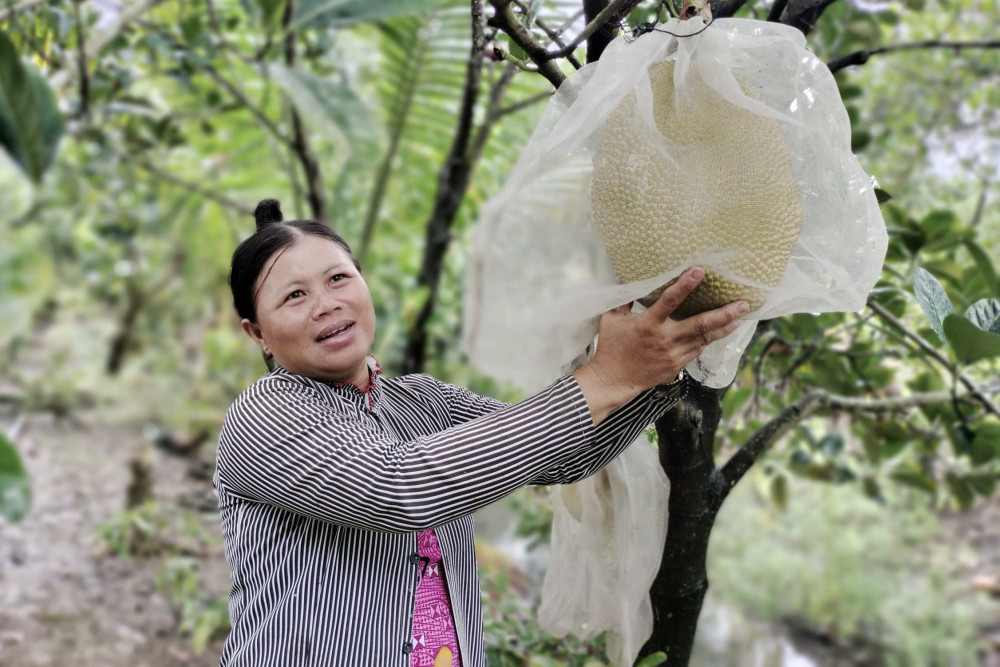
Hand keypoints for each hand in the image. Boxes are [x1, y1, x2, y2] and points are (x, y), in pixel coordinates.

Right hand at [572, 267, 746, 423]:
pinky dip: (709, 339)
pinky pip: (697, 349)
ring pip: (705, 338)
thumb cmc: (610, 347)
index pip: (670, 301)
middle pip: (700, 324)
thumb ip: (624, 299)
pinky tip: (720, 332)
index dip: (685, 285)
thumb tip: (627, 278)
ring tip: (740, 317)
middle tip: (743, 304)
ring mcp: (673, 354)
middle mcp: (665, 339)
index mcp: (648, 324)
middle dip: (724, 314)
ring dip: (724, 328)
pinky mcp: (677, 365)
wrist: (613, 380)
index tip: (699, 271)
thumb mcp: (611, 319)